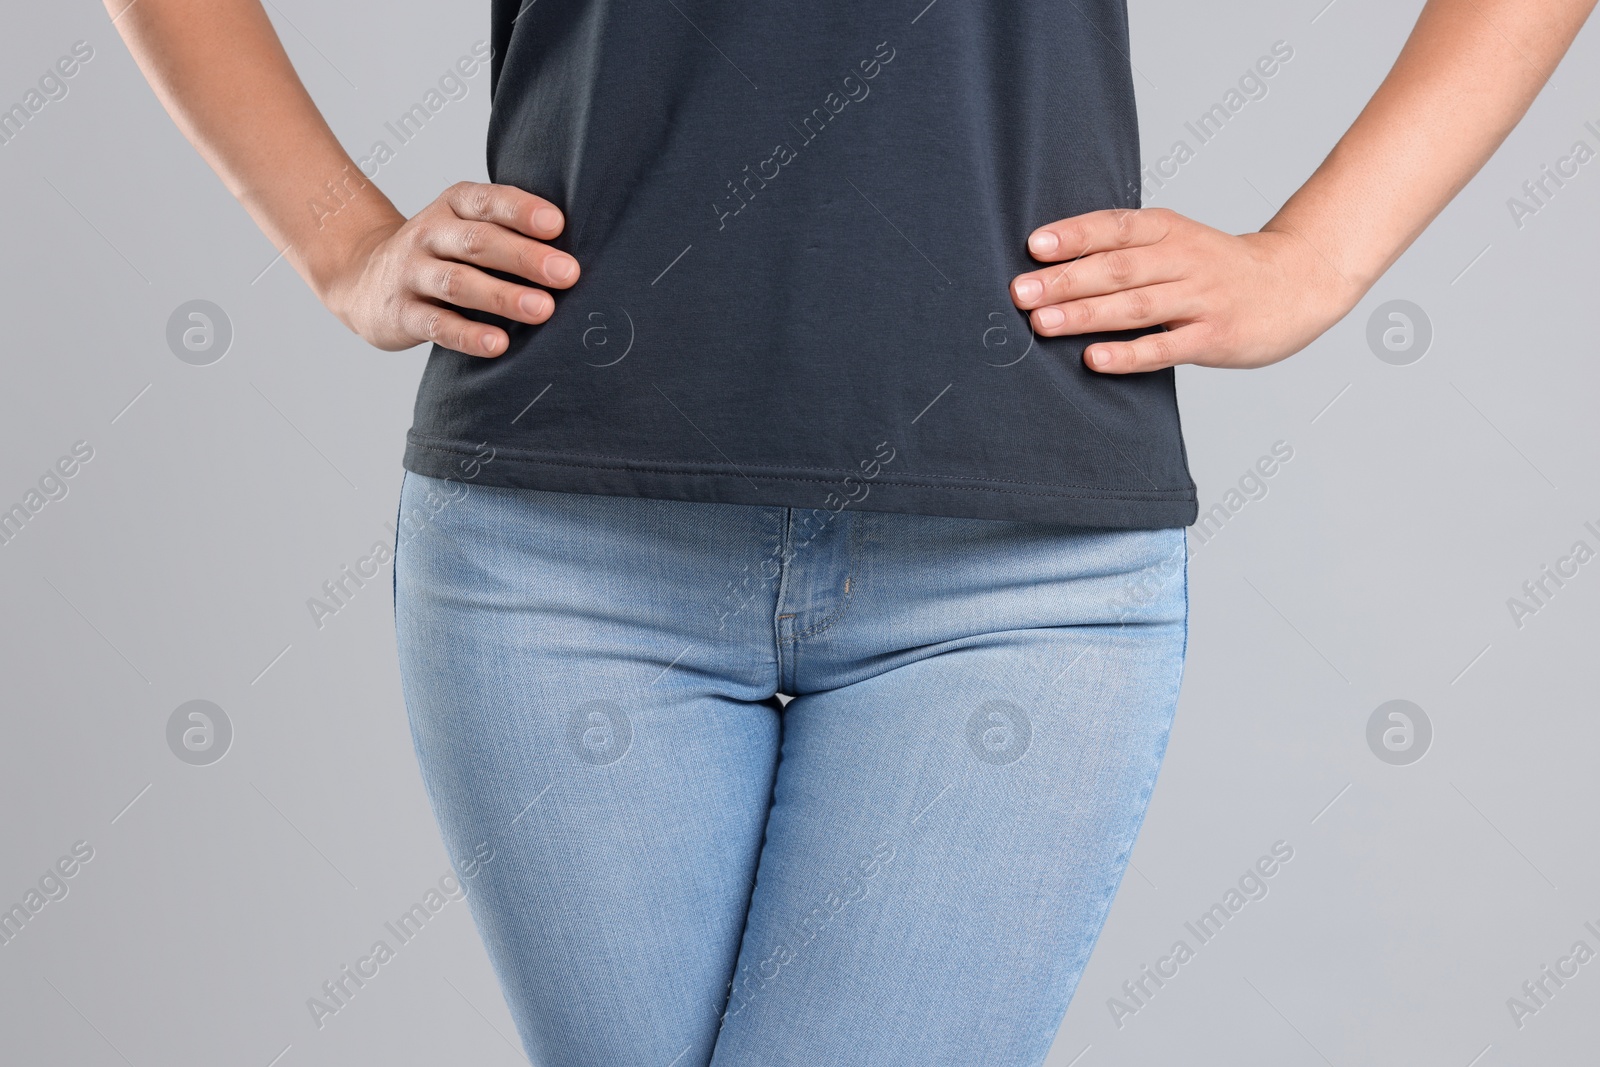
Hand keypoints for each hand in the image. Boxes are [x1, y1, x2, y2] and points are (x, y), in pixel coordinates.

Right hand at [322, 181, 579, 357]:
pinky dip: (468, 335)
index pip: (488, 201)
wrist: (362, 278)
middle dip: (526, 258)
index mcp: (453, 205)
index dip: (521, 211)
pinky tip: (498, 345)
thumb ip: (509, 230)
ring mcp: (411, 273)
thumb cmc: (442, 253)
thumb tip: (576, 249)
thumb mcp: (466, 227)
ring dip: (504, 297)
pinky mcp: (401, 313)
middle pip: (478, 242)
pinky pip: (437, 325)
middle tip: (568, 274)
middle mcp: (429, 234)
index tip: (557, 225)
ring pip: (459, 284)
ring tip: (544, 310)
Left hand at [1008, 207, 1358, 373]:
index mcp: (1169, 230)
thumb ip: (1126, 249)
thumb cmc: (1217, 267)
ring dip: (1086, 315)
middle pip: (1118, 268)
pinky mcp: (1214, 338)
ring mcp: (1201, 299)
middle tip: (1021, 292)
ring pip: (1136, 306)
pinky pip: (1164, 348)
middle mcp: (1184, 259)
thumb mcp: (1178, 241)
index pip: (1116, 227)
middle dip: (1065, 280)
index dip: (1075, 235)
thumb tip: (1052, 263)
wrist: (1297, 284)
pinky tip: (1094, 359)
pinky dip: (1128, 354)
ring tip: (1043, 323)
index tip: (1034, 246)